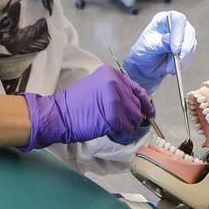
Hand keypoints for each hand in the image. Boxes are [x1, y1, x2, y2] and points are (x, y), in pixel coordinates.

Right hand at [20, 65, 154, 149]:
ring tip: (114, 129)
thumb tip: (137, 106)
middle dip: (133, 118)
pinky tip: (112, 132)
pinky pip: (126, 129)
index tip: (149, 113)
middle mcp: (116, 83)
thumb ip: (117, 92)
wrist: (59, 114)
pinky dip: (122, 134)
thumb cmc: (76, 104)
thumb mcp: (98, 88)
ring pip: (134, 118)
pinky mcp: (113, 115)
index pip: (137, 90)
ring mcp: (115, 99)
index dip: (145, 103)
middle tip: (122, 125)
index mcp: (112, 74)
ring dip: (127, 127)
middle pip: (137, 105)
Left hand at [122, 11, 196, 93]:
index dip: (178, 33)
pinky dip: (183, 63)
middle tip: (177, 61)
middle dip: (184, 49)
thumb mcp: (149, 47)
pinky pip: (190, 55)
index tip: (175, 49)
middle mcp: (175, 25)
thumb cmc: (143, 53)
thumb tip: (171, 40)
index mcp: (163, 20)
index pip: (177, 19)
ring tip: (169, 68)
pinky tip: (173, 69)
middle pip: (188, 31)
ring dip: (182, 59)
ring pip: (191, 44)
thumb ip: (161, 43)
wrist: (145, 67)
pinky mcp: (187, 48)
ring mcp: (183, 36)